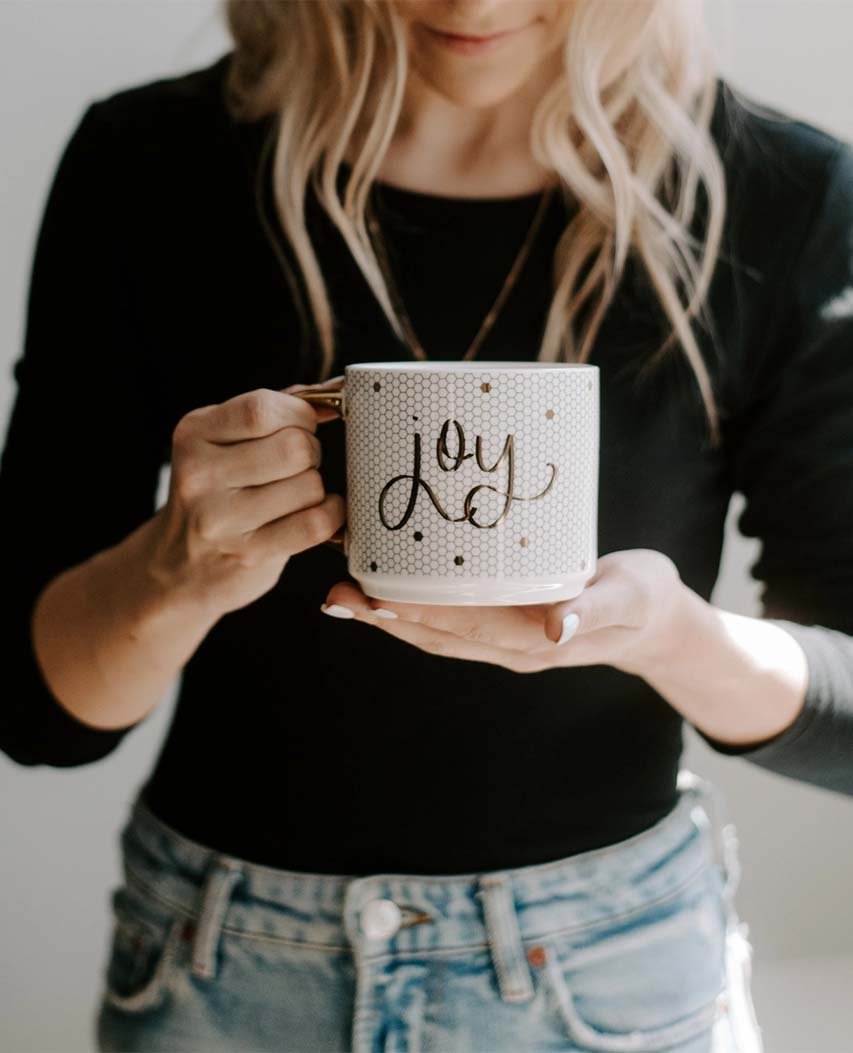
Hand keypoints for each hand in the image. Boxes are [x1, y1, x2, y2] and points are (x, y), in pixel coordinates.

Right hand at [147, 385, 345, 616]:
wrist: (177, 566)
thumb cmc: (217, 493)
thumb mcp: (223, 443)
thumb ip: (272, 410)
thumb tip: (334, 391)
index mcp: (194, 434)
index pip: (261, 409)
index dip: (300, 414)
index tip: (305, 424)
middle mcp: (200, 475)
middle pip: (293, 447)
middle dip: (312, 451)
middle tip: (302, 463)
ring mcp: (221, 519)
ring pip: (309, 485)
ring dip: (317, 487)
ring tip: (299, 493)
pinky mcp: (247, 554)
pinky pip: (315, 523)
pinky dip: (331, 513)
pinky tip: (318, 512)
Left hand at [322, 549, 687, 675]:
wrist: (654, 622)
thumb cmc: (643, 599)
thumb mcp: (630, 597)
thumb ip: (595, 609)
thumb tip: (557, 625)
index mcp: (536, 641)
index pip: (463, 626)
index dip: (414, 613)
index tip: (371, 595)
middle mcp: (512, 647)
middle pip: (436, 635)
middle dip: (383, 616)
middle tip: (335, 593)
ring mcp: (505, 641)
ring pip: (436, 634)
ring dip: (389, 618)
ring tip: (344, 594)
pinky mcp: (505, 627)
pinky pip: (451, 624)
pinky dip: (415, 611)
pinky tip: (388, 592)